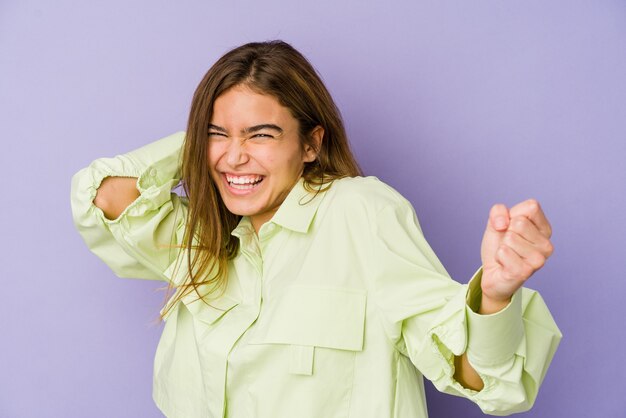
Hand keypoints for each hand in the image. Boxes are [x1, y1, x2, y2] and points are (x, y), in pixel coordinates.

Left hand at [479, 199, 553, 313]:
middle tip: (508, 244)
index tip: (511, 227)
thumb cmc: (499, 245)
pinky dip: (498, 256)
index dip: (514, 214)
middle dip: (506, 232)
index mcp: (545, 229)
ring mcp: (538, 260)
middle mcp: (547, 245)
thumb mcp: (496, 222)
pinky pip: (503, 252)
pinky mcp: (525, 272)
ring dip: (502, 246)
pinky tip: (505, 264)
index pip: (532, 206)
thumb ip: (498, 211)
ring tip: (508, 255)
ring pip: (510, 238)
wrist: (492, 272)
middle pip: (519, 222)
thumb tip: (502, 223)